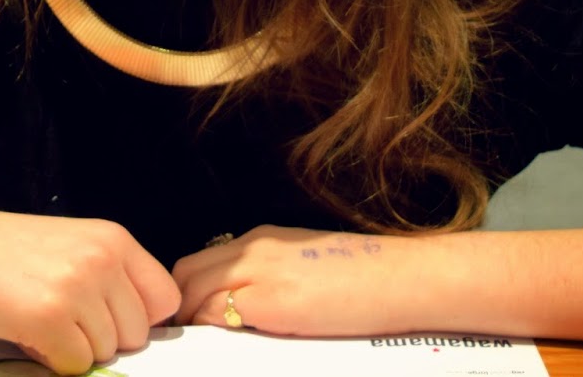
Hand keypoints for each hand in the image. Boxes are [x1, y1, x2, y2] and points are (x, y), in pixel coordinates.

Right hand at [0, 207, 179, 374]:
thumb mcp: (66, 246)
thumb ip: (108, 276)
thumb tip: (139, 328)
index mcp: (113, 238)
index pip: (164, 298)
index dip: (137, 319)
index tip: (107, 320)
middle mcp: (102, 259)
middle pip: (137, 333)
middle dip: (101, 339)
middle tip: (60, 320)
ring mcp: (77, 288)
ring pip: (106, 353)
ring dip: (73, 349)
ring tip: (36, 319)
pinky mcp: (49, 318)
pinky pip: (75, 366)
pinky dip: (50, 360)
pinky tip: (24, 331)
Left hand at [172, 225, 414, 336]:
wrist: (403, 278)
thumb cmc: (365, 277)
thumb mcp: (305, 264)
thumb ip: (269, 274)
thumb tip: (240, 302)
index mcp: (263, 238)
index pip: (202, 261)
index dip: (188, 291)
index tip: (188, 316)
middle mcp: (254, 248)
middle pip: (187, 272)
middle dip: (179, 304)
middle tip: (184, 335)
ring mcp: (260, 273)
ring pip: (195, 291)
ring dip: (190, 318)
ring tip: (198, 343)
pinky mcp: (271, 302)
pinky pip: (218, 314)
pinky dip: (210, 329)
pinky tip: (222, 345)